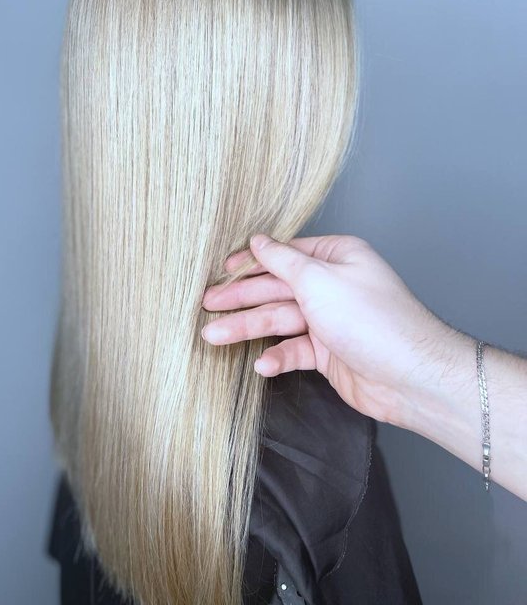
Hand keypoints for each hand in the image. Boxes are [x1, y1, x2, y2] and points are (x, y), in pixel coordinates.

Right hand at [201, 233, 463, 426]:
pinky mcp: (328, 353)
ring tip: (212, 337)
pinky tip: (262, 365)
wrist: (411, 377)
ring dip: (248, 329)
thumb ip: (283, 261)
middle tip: (206, 305)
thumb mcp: (319, 280)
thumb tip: (259, 240)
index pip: (284, 255)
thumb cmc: (371, 319)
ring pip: (280, 321)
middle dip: (241, 298)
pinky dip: (277, 357)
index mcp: (335, 257)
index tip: (221, 270)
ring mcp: (329, 320)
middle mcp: (331, 285)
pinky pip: (294, 350)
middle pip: (277, 289)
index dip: (250, 263)